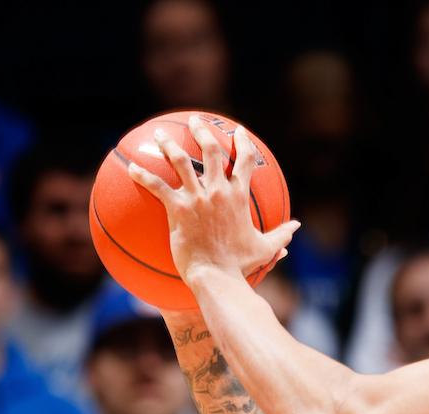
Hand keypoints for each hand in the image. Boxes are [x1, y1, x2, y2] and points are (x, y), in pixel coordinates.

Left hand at [127, 115, 299, 290]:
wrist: (217, 276)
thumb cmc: (240, 264)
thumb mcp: (265, 249)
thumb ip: (282, 234)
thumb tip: (297, 226)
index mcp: (239, 196)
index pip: (245, 160)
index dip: (243, 142)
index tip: (239, 132)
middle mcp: (218, 191)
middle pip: (210, 150)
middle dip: (202, 131)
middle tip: (195, 121)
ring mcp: (197, 198)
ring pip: (180, 161)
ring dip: (168, 144)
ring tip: (159, 133)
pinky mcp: (177, 209)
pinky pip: (156, 186)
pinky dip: (142, 175)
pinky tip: (131, 167)